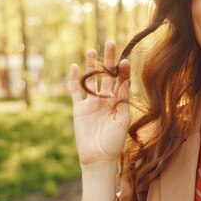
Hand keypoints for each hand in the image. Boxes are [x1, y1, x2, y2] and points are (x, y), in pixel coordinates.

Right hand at [68, 42, 130, 166]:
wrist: (98, 157)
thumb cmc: (114, 142)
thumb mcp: (122, 120)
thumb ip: (122, 101)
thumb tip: (126, 82)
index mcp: (118, 102)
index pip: (121, 82)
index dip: (122, 71)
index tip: (124, 60)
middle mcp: (105, 100)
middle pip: (106, 76)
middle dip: (108, 60)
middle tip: (110, 43)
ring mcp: (91, 103)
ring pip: (91, 80)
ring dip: (91, 66)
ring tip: (92, 50)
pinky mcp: (79, 109)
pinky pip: (75, 92)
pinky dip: (74, 80)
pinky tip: (74, 67)